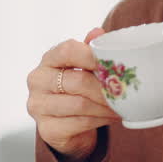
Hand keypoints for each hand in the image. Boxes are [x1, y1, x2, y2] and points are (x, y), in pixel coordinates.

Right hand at [25, 28, 120, 161]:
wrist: (65, 126)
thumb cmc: (75, 90)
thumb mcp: (81, 67)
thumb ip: (89, 50)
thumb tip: (98, 32)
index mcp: (48, 60)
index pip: (67, 50)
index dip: (92, 56)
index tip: (112, 63)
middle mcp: (38, 81)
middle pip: (77, 81)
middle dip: (105, 88)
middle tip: (125, 90)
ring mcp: (38, 106)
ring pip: (80, 104)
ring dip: (106, 106)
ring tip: (122, 105)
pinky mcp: (47, 129)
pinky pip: (80, 123)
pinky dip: (100, 120)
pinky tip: (112, 117)